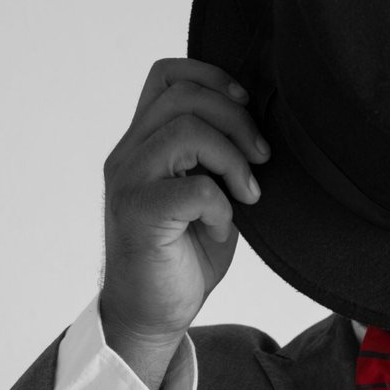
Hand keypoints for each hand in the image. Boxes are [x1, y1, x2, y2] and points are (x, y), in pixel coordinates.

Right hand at [100, 58, 269, 383]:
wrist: (154, 313)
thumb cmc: (186, 253)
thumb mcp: (211, 190)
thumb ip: (219, 153)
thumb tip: (261, 122)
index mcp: (143, 141)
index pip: (166, 75)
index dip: (212, 77)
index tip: (248, 106)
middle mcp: (127, 154)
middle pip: (183, 97)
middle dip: (237, 122)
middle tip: (262, 160)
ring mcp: (127, 182)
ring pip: (184, 132)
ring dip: (232, 160)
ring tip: (248, 194)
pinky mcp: (137, 215)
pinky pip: (192, 188)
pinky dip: (220, 206)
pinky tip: (221, 227)